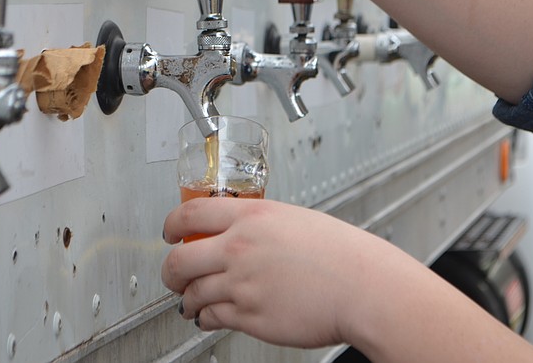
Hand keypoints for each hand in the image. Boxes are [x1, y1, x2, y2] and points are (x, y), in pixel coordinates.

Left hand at [161, 198, 385, 348]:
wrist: (363, 288)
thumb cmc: (339, 254)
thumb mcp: (293, 219)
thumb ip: (258, 224)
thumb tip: (238, 230)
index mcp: (251, 217)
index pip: (190, 214)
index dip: (171, 224)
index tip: (169, 232)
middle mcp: (240, 249)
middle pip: (179, 260)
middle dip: (170, 270)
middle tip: (173, 273)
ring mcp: (242, 285)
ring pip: (192, 293)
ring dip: (187, 299)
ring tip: (190, 300)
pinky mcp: (250, 317)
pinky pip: (212, 318)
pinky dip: (205, 318)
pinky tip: (210, 315)